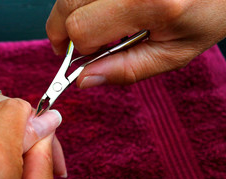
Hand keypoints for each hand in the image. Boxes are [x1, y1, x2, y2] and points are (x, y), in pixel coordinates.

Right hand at [46, 0, 225, 85]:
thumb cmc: (207, 13)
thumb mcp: (172, 53)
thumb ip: (126, 69)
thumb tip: (83, 79)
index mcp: (148, 3)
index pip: (82, 28)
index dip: (77, 49)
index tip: (83, 60)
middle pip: (66, 4)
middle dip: (63, 30)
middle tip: (77, 44)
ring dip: (73, 13)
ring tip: (95, 25)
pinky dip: (85, 2)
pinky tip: (102, 10)